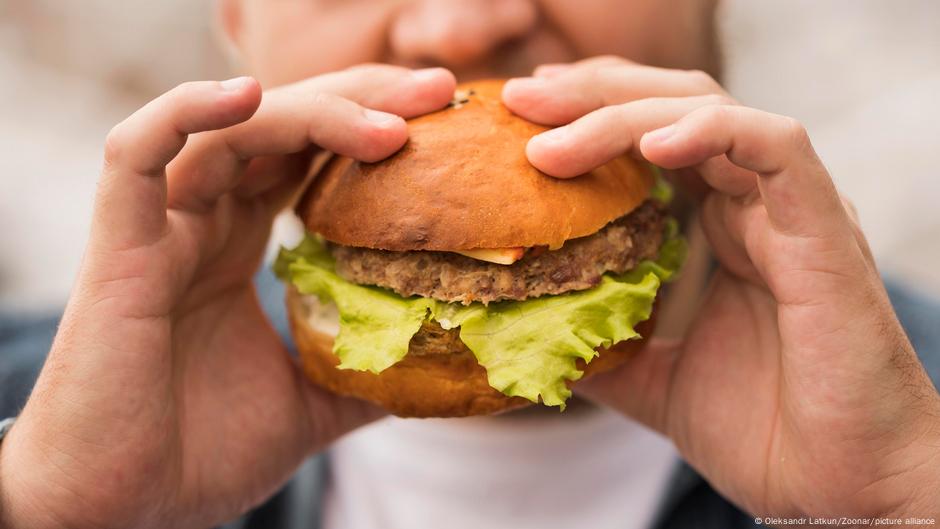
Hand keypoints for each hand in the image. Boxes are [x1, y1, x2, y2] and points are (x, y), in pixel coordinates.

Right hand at [0, 65, 455, 528]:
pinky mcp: (119, 248)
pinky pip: (136, 154)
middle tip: (437, 92)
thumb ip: (363, 374)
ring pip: (229, 130)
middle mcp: (202, 223)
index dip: (370, 128)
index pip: (308, 157)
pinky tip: (248, 98)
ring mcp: (160, 229)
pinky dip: (186, 114)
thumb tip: (439, 365)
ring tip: (389, 120)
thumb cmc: (196, 456)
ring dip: (311, 111)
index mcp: (238, 247)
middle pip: (282, 127)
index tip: (446, 120)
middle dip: (360, 99)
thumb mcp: (309, 405)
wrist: (118, 512)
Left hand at [504, 57, 939, 518]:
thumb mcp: (650, 379)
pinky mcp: (823, 229)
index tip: (519, 119)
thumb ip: (597, 345)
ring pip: (710, 114)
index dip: (585, 116)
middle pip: (669, 108)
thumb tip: (521, 330)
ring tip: (553, 137)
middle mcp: (753, 205)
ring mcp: (789, 211)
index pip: (649, 138)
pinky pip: (774, 148)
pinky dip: (711, 132)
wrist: (843, 486)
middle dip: (590, 96)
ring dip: (625, 115)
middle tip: (520, 100)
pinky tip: (653, 145)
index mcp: (719, 226)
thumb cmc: (763, 432)